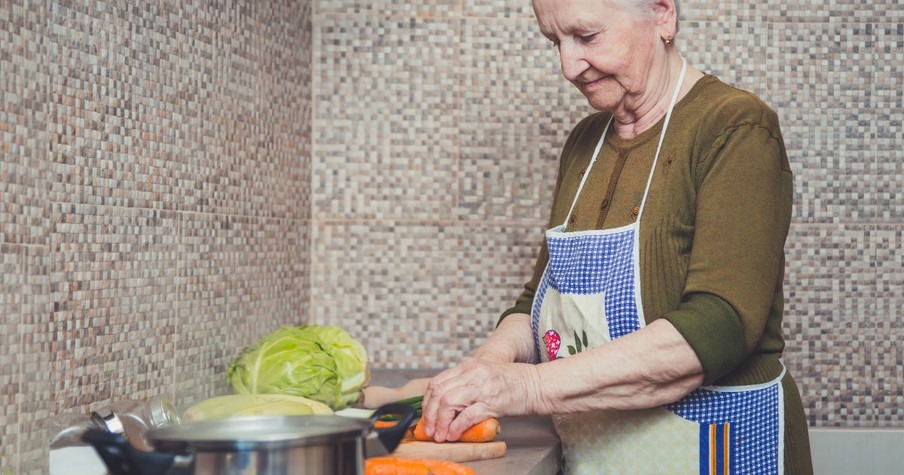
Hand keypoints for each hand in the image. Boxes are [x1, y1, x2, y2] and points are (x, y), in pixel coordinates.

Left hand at [420, 358, 543, 441]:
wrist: (537, 385)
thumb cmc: (514, 382)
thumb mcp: (485, 375)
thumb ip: (467, 383)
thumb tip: (450, 403)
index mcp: (469, 366)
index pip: (437, 381)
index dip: (428, 401)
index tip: (427, 415)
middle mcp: (472, 373)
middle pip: (438, 392)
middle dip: (430, 414)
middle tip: (429, 429)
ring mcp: (481, 387)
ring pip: (448, 402)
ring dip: (440, 422)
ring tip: (440, 435)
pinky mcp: (491, 402)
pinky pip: (466, 416)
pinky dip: (456, 427)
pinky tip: (454, 434)